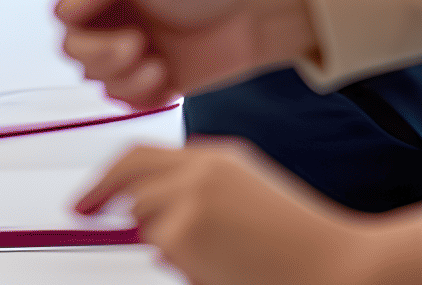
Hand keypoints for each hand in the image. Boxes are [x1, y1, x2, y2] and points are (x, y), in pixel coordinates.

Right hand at [55, 0, 317, 107]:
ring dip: (125, 77)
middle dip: (102, 55)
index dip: (76, 24)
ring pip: (97, 82)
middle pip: (73, 52)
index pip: (63, 13)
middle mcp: (112, 23)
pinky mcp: (148, 86)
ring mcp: (129, 57)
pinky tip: (166, 78)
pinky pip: (124, 104)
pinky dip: (141, 96)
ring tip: (157, 63)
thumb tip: (64, 10)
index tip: (105, 21)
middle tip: (138, 45)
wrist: (249, 16)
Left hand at [74, 139, 421, 284]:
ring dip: (163, 238)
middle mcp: (200, 169)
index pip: (144, 154)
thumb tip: (154, 231)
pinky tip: (224, 267)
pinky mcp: (186, 232)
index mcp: (219, 158)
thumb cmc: (300, 243)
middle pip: (131, 173)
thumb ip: (202, 201)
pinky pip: (163, 250)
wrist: (338, 263)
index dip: (109, 175)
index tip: (86, 198)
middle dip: (106, 193)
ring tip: (217, 256)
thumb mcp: (249, 203)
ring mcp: (190, 198)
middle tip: (83, 211)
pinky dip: (182, 263)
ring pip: (146, 217)